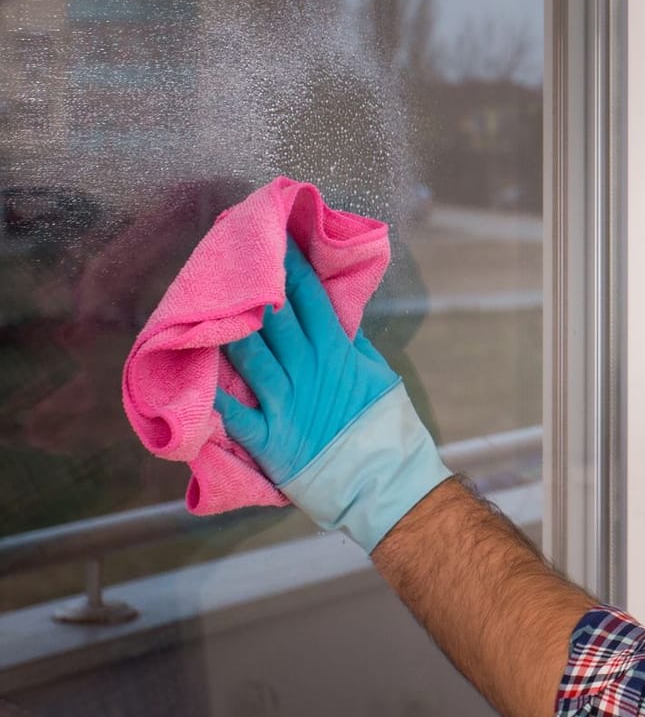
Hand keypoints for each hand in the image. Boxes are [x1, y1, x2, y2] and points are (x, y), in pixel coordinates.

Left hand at [214, 243, 449, 551]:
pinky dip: (211, 396)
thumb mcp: (378, 376)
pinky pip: (232, 413)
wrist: (382, 479)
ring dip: (228, 329)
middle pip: (275, 318)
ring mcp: (285, 402)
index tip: (274, 237)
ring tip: (206, 301)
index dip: (290, 265)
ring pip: (249, 355)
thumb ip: (353, 346)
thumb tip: (337, 317)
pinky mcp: (268, 437)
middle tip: (231, 253)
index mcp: (336, 351)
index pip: (309, 297)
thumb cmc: (383, 426)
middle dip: (254, 284)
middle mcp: (307, 370)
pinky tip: (188, 375)